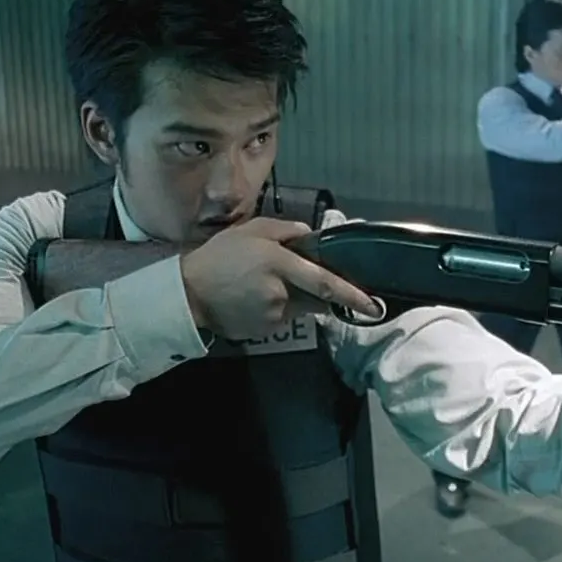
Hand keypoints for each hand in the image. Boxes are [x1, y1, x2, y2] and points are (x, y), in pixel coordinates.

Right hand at [178, 217, 379, 340]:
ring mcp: (272, 316)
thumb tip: (310, 234)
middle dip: (315, 291)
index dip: (352, 295)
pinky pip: (279, 319)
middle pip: (314, 297)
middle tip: (288, 279)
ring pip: (296, 308)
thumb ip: (284, 229)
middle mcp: (280, 292)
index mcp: (278, 263)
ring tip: (257, 286)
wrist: (187, 293)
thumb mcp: (250, 230)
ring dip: (290, 298)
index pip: (324, 282)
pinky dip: (274, 310)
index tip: (374, 304)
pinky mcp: (263, 332)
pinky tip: (251, 300)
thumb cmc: (218, 256)